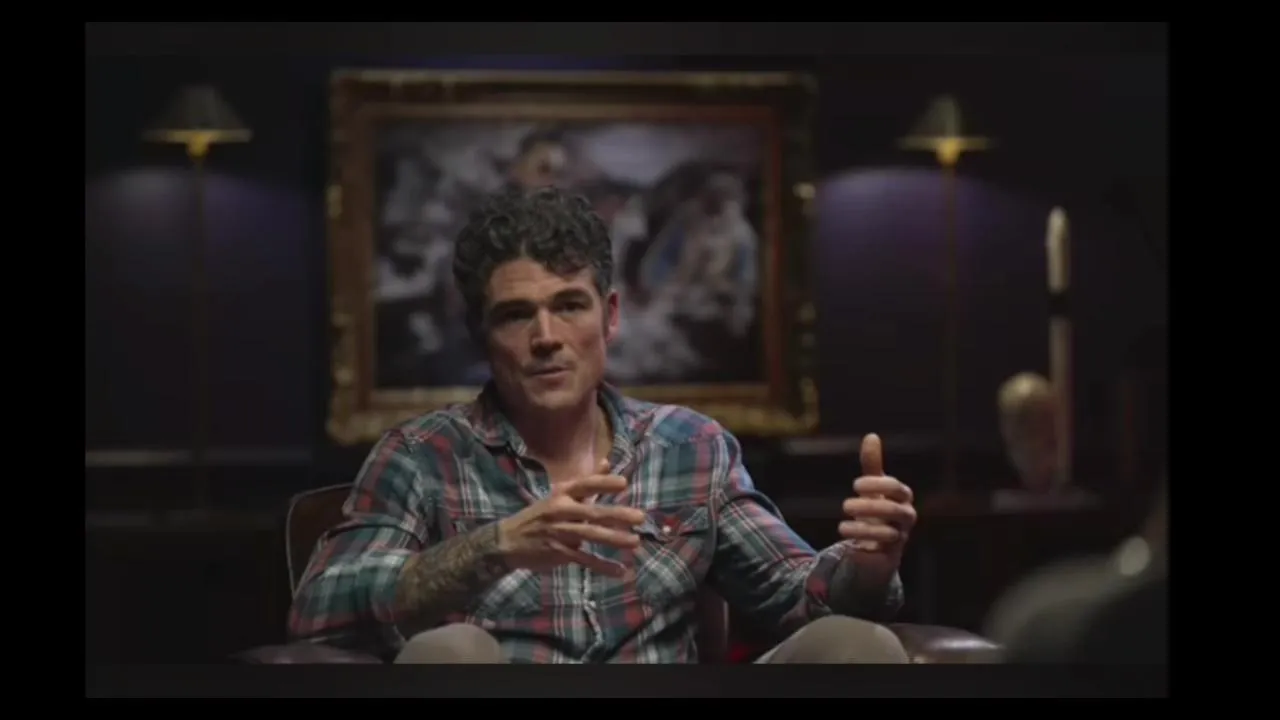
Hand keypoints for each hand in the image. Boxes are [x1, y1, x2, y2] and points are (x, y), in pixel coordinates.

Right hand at [496, 460, 646, 577]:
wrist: (508, 541)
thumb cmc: (540, 515)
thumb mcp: (559, 494)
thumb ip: (587, 482)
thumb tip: (607, 462)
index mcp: (561, 494)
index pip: (584, 485)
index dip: (603, 483)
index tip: (623, 483)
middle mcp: (560, 511)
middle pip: (592, 512)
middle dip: (616, 515)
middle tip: (640, 517)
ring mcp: (559, 533)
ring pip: (590, 536)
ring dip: (614, 539)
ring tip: (635, 542)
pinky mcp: (558, 553)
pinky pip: (584, 560)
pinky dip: (602, 566)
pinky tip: (620, 570)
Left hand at [839, 433, 917, 578]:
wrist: (880, 543)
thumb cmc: (877, 508)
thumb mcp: (873, 486)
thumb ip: (872, 464)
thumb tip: (871, 436)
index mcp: (902, 497)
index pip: (895, 487)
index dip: (877, 484)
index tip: (856, 484)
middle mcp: (905, 517)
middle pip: (896, 511)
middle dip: (871, 507)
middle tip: (845, 505)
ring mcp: (900, 537)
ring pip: (890, 533)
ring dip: (864, 529)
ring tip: (842, 527)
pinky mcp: (892, 555)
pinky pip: (884, 552)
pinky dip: (866, 546)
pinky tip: (849, 543)